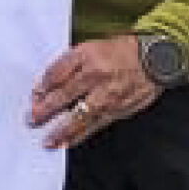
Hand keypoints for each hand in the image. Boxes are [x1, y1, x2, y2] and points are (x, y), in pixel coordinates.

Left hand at [27, 34, 159, 150]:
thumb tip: (45, 85)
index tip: (33, 96)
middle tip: (31, 120)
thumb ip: (67, 65)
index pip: (58, 72)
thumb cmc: (119, 52)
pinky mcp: (120, 109)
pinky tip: (68, 142)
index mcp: (87, 55)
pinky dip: (80, 135)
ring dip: (62, 130)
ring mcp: (109, 95)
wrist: (156, 59)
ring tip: (48, 141)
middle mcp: (98, 75)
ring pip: (81, 115)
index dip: (42, 86)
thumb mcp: (90, 48)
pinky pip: (96, 125)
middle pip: (66, 94)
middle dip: (46, 110)